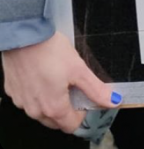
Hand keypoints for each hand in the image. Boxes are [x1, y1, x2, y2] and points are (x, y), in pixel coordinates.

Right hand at [1, 31, 117, 132]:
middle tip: (73, 87)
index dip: (82, 115)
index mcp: (54, 108)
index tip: (86, 101)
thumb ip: (96, 89)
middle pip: (56, 121)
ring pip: (40, 111)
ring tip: (57, 78)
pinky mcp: (13, 91)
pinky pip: (28, 100)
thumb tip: (113, 101)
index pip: (72, 126)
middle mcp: (36, 110)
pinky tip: (42, 75)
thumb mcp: (79, 69)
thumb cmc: (49, 50)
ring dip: (51, 101)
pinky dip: (36, 92)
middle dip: (67, 109)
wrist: (24, 34)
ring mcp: (22, 102)